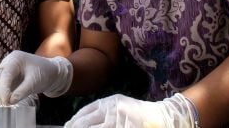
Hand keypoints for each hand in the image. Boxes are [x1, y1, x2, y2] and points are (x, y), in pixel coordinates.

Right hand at [0, 50, 72, 104]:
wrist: (49, 72)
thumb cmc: (43, 73)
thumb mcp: (35, 82)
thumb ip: (22, 91)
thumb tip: (9, 101)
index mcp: (15, 59)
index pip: (4, 75)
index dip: (3, 90)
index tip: (7, 102)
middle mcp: (5, 63)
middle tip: (6, 104)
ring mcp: (1, 70)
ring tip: (3, 101)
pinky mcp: (0, 78)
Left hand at [64, 93, 198, 127]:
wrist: (161, 117)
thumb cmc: (137, 112)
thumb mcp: (118, 105)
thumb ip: (102, 111)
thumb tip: (78, 122)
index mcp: (109, 102)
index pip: (85, 112)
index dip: (73, 121)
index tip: (67, 126)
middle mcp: (112, 110)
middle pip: (85, 123)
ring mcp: (118, 122)